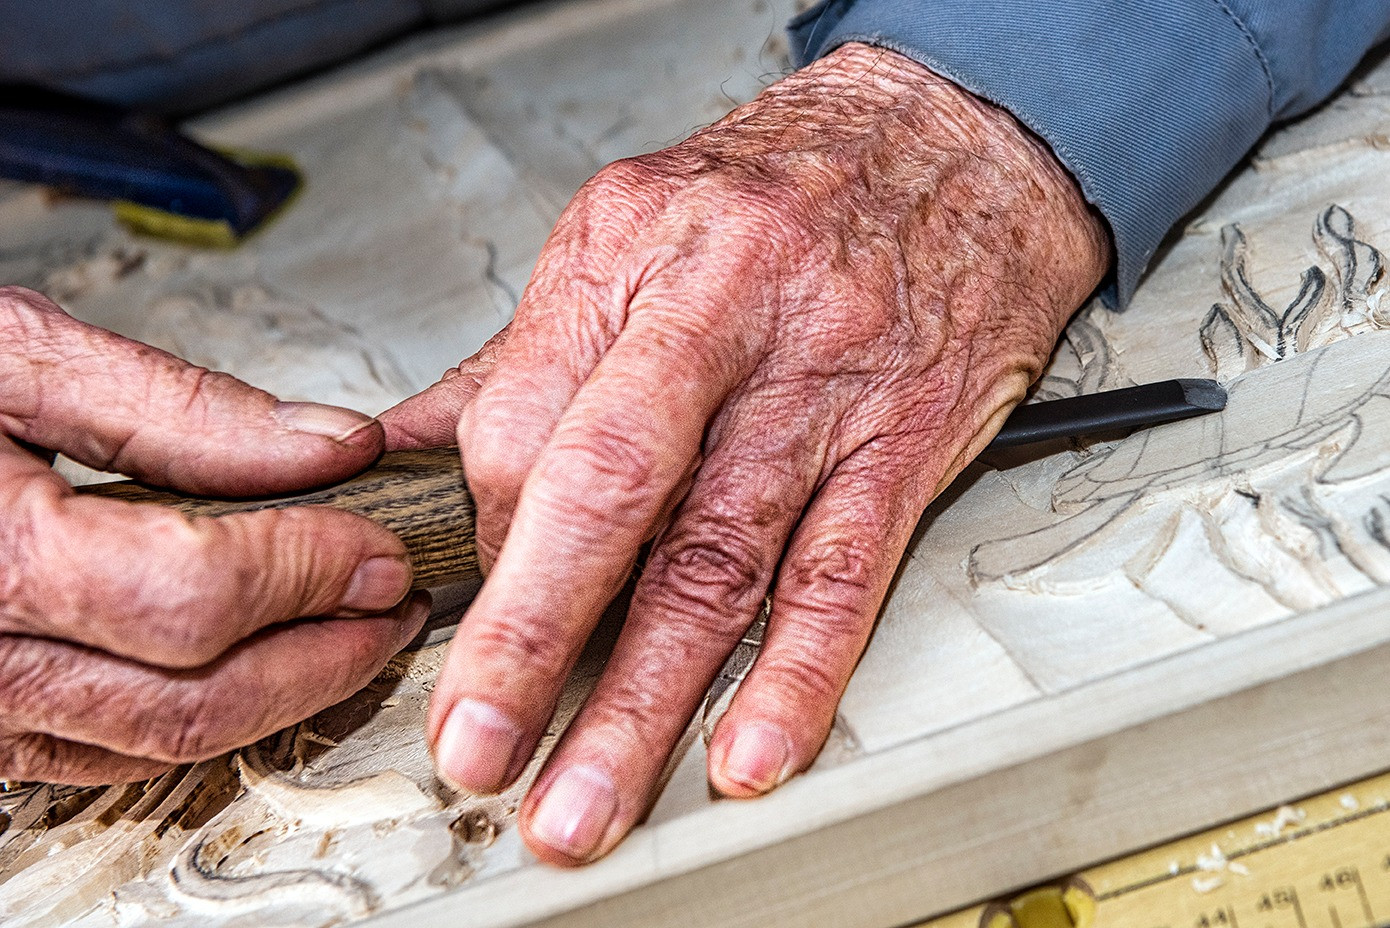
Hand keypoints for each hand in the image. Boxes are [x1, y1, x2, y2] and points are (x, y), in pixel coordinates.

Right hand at [0, 287, 428, 784]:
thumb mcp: (12, 355)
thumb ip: (178, 409)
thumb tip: (325, 449)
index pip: (197, 594)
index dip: (311, 570)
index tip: (379, 543)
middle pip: (193, 698)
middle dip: (323, 655)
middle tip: (391, 603)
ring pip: (160, 745)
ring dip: (281, 698)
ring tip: (348, 633)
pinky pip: (107, 753)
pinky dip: (204, 718)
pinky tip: (259, 667)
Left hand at [382, 43, 1108, 863]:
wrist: (956, 135)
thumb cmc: (788, 188)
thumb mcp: (634, 231)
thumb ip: (521, 357)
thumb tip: (406, 459)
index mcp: (628, 251)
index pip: (519, 423)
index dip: (485, 538)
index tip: (473, 605)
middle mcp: (721, 313)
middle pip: (608, 492)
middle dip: (529, 636)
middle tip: (476, 745)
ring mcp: (821, 379)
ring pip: (720, 556)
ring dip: (647, 696)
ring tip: (589, 795)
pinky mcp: (906, 436)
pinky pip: (844, 568)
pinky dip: (797, 670)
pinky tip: (752, 745)